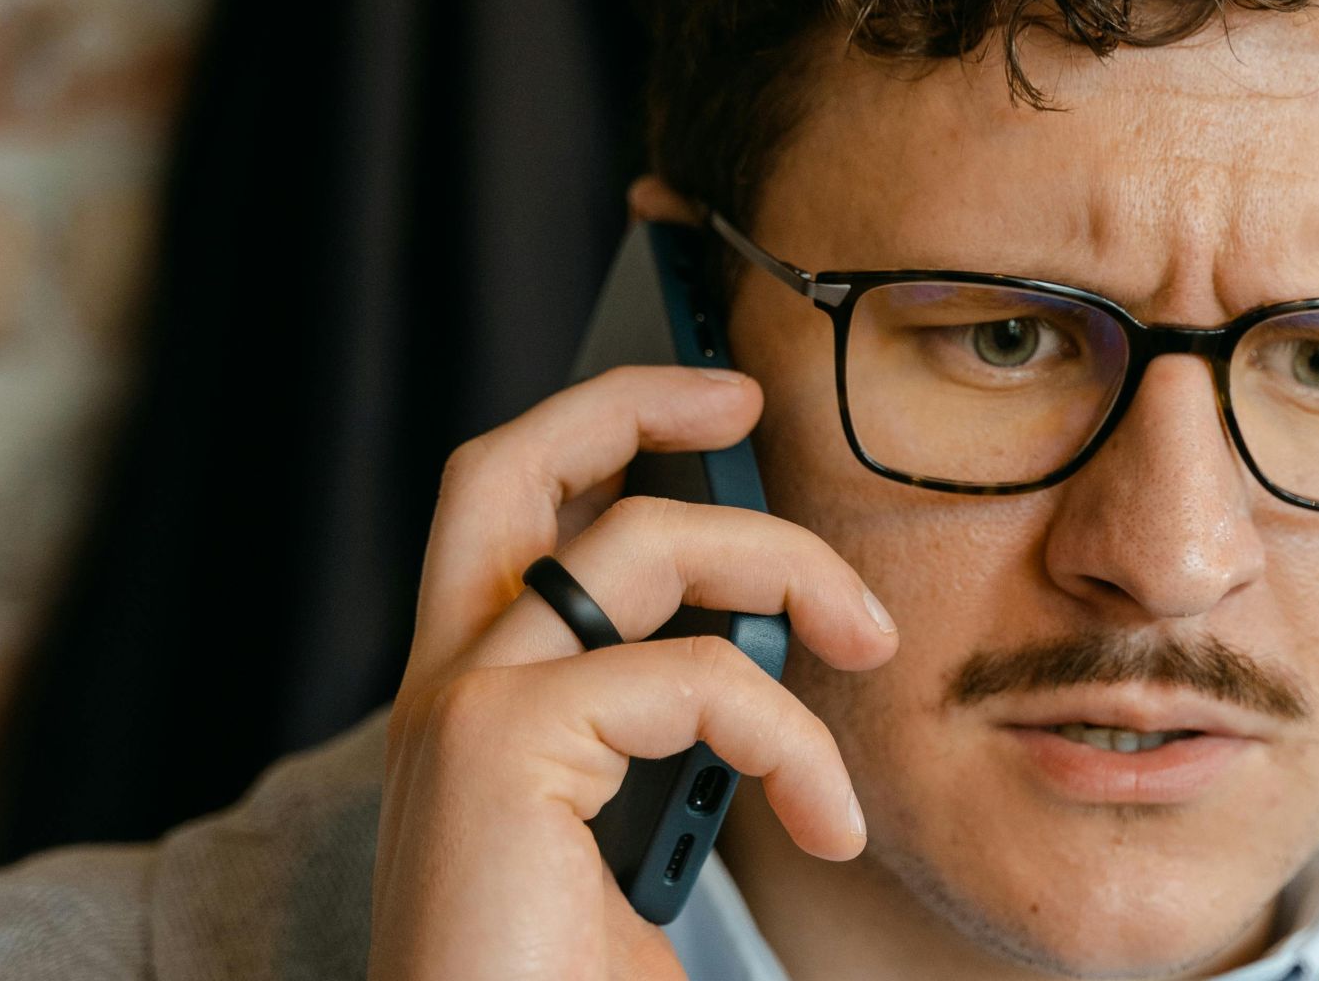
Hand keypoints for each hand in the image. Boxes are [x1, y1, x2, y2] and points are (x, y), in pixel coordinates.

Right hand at [367, 366, 896, 979]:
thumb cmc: (560, 980)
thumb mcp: (639, 829)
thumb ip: (671, 732)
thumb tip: (764, 661)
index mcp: (479, 697)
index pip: (512, 513)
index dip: (599, 434)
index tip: (714, 416)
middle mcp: (449, 684)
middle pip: (507, 467)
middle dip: (628, 400)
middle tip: (742, 395)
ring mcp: (463, 708)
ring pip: (635, 541)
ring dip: (781, 564)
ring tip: (869, 638)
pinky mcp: (499, 750)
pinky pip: (696, 679)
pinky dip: (792, 740)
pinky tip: (830, 823)